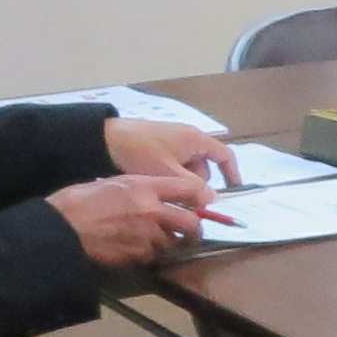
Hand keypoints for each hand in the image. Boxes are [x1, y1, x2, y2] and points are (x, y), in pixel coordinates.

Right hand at [52, 167, 213, 269]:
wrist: (62, 226)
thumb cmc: (81, 199)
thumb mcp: (113, 182)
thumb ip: (141, 187)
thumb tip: (160, 194)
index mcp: (145, 187)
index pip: (189, 189)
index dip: (199, 197)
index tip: (200, 203)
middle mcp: (152, 211)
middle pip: (191, 222)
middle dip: (194, 229)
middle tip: (191, 231)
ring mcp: (146, 235)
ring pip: (172, 242)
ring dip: (169, 242)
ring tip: (156, 239)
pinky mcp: (137, 254)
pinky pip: (153, 255)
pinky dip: (149, 253)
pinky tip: (137, 247)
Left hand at [103, 115, 236, 185]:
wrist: (104, 139)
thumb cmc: (140, 152)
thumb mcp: (169, 173)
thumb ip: (193, 188)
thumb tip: (212, 199)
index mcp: (195, 139)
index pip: (224, 155)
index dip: (232, 173)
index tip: (233, 190)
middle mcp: (187, 137)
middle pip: (204, 166)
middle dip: (197, 184)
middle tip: (183, 198)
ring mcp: (171, 141)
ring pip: (187, 167)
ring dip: (181, 181)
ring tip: (163, 188)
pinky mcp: (157, 146)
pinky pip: (172, 163)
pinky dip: (169, 174)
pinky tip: (154, 181)